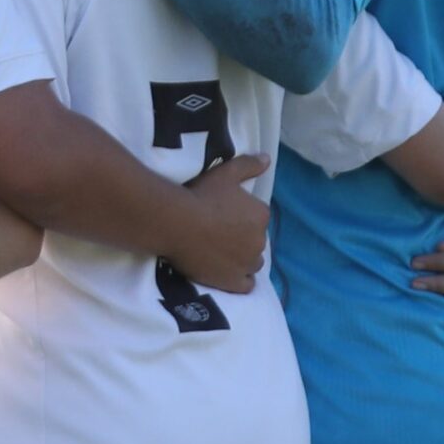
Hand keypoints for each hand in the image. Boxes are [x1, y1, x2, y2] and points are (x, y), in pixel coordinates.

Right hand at [166, 155, 271, 293]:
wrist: (176, 222)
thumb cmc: (200, 195)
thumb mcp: (225, 173)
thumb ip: (249, 165)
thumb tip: (268, 159)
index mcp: (261, 215)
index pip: (257, 218)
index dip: (240, 218)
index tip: (222, 216)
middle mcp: (260, 240)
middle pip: (255, 241)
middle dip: (242, 239)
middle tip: (217, 234)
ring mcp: (247, 263)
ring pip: (252, 263)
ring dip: (241, 259)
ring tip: (219, 254)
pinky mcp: (234, 281)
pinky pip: (246, 285)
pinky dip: (240, 280)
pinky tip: (226, 273)